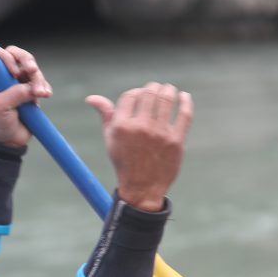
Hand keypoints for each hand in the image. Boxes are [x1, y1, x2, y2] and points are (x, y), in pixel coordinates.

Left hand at [0, 45, 52, 147]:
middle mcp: (2, 74)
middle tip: (33, 71)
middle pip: (16, 54)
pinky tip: (46, 94)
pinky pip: (40, 80)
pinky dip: (44, 86)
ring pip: (31, 67)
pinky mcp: (29, 88)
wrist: (9, 140)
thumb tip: (31, 87)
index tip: (13, 72)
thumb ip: (14, 95)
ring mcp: (17, 80)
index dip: (7, 58)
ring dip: (38, 78)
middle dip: (27, 61)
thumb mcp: (0, 109)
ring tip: (41, 94)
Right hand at [85, 83, 193, 211]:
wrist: (142, 188)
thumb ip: (105, 115)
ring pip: (166, 99)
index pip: (130, 95)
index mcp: (122, 126)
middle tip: (156, 88)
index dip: (136, 92)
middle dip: (153, 87)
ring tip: (169, 89)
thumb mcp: (110, 139)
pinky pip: (184, 114)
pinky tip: (184, 97)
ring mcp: (159, 134)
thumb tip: (92, 98)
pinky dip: (185, 102)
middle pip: (149, 93)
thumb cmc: (124, 162)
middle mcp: (140, 128)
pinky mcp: (176, 141)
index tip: (140, 96)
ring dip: (168, 90)